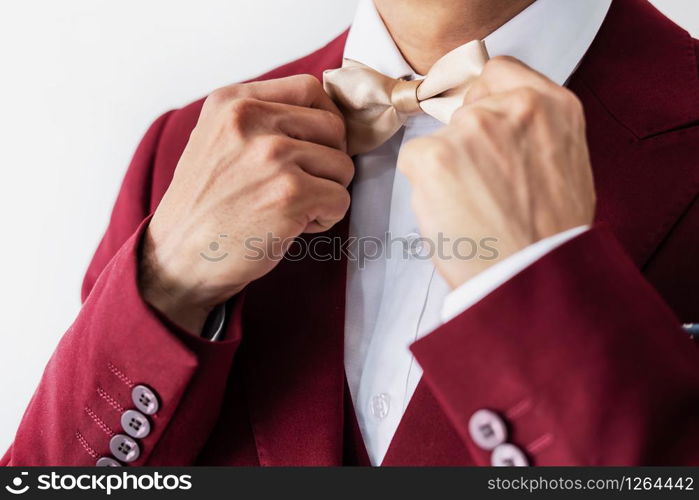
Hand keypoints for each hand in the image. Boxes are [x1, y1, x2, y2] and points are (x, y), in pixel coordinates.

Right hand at [140, 75, 352, 332]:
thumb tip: (322, 116)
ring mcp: (272, 156)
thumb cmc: (203, 206)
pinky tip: (294, 226)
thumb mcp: (217, 140)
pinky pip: (341, 199)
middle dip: (328, 160)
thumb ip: (260, 119)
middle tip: (302, 185)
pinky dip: (326, 218)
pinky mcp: (290, 195)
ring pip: (342, 165)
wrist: (177, 257)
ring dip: (327, 191)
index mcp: (233, 101)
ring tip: (292, 207)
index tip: (316, 145)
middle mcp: (251, 121)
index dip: (324, 119)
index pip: (309, 89)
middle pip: (333, 127)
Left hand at [398, 56, 594, 288]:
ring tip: (475, 209)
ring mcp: (471, 128)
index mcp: (553, 105)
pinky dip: (425, 188)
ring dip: (447, 170)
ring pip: (440, 140)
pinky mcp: (434, 155)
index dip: (484, 98)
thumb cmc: (550, 235)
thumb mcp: (565, 164)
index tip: (480, 119)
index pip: (498, 72)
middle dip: (466, 145)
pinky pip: (415, 161)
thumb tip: (499, 124)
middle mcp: (512, 107)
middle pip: (464, 111)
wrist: (534, 277)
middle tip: (484, 187)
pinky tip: (454, 214)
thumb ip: (533, 132)